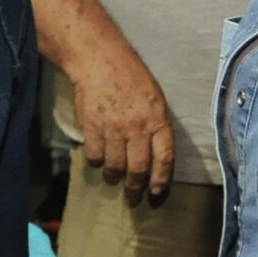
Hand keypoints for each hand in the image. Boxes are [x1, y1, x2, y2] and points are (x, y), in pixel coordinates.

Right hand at [70, 36, 174, 200]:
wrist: (100, 60)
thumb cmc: (130, 76)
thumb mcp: (154, 98)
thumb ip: (156, 124)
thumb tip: (155, 152)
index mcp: (158, 119)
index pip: (164, 158)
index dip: (161, 179)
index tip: (157, 193)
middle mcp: (138, 127)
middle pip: (138, 168)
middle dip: (135, 187)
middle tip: (133, 196)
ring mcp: (114, 128)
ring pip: (115, 165)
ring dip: (114, 176)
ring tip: (112, 178)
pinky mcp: (92, 127)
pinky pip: (95, 155)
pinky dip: (96, 162)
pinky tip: (98, 159)